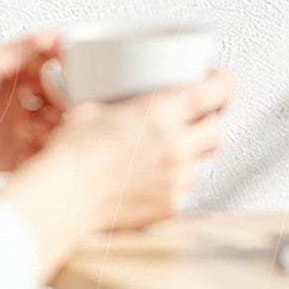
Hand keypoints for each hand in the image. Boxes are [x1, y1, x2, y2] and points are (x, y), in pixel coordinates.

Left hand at [0, 33, 64, 173]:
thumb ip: (22, 49)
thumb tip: (55, 34)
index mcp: (15, 73)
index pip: (53, 68)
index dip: (66, 72)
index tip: (76, 75)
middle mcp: (20, 100)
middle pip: (58, 99)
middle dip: (66, 101)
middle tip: (68, 104)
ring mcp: (18, 129)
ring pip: (54, 127)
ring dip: (60, 127)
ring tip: (54, 126)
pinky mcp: (13, 156)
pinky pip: (40, 156)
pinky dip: (49, 153)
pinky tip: (47, 148)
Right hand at [47, 71, 236, 230]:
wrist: (65, 196)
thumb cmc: (73, 153)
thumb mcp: (95, 108)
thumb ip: (123, 105)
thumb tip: (122, 102)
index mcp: (161, 112)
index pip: (217, 90)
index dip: (223, 83)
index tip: (220, 82)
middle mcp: (176, 145)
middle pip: (216, 131)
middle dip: (208, 124)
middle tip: (191, 122)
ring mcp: (176, 178)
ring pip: (202, 163)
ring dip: (190, 156)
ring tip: (163, 154)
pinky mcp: (170, 205)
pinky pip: (184, 190)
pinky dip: (173, 183)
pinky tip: (151, 179)